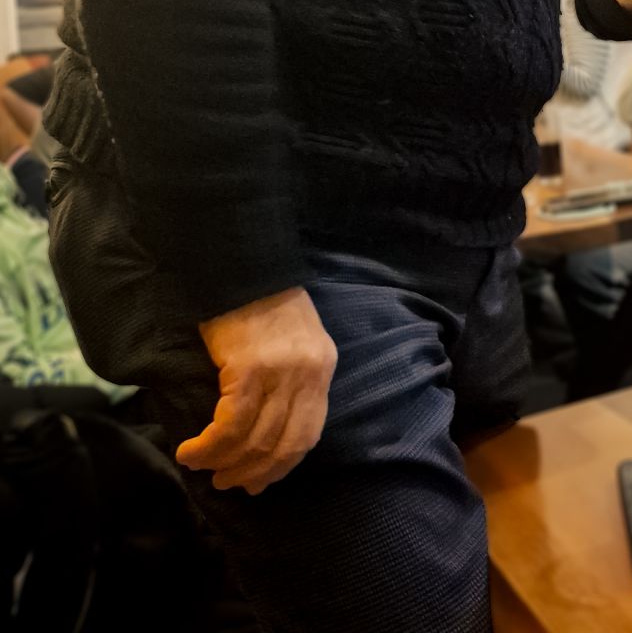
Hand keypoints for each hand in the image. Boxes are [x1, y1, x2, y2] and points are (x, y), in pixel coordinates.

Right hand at [177, 287, 336, 495]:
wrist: (240, 265)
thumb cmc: (260, 303)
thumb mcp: (291, 342)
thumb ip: (289, 383)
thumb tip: (265, 439)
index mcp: (323, 366)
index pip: (309, 433)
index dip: (281, 466)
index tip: (257, 482)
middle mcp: (309, 372)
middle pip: (284, 445)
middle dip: (253, 473)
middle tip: (226, 483)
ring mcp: (282, 372)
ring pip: (255, 440)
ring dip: (225, 464)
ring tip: (202, 467)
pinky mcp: (250, 369)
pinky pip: (230, 425)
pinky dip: (209, 447)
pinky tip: (192, 451)